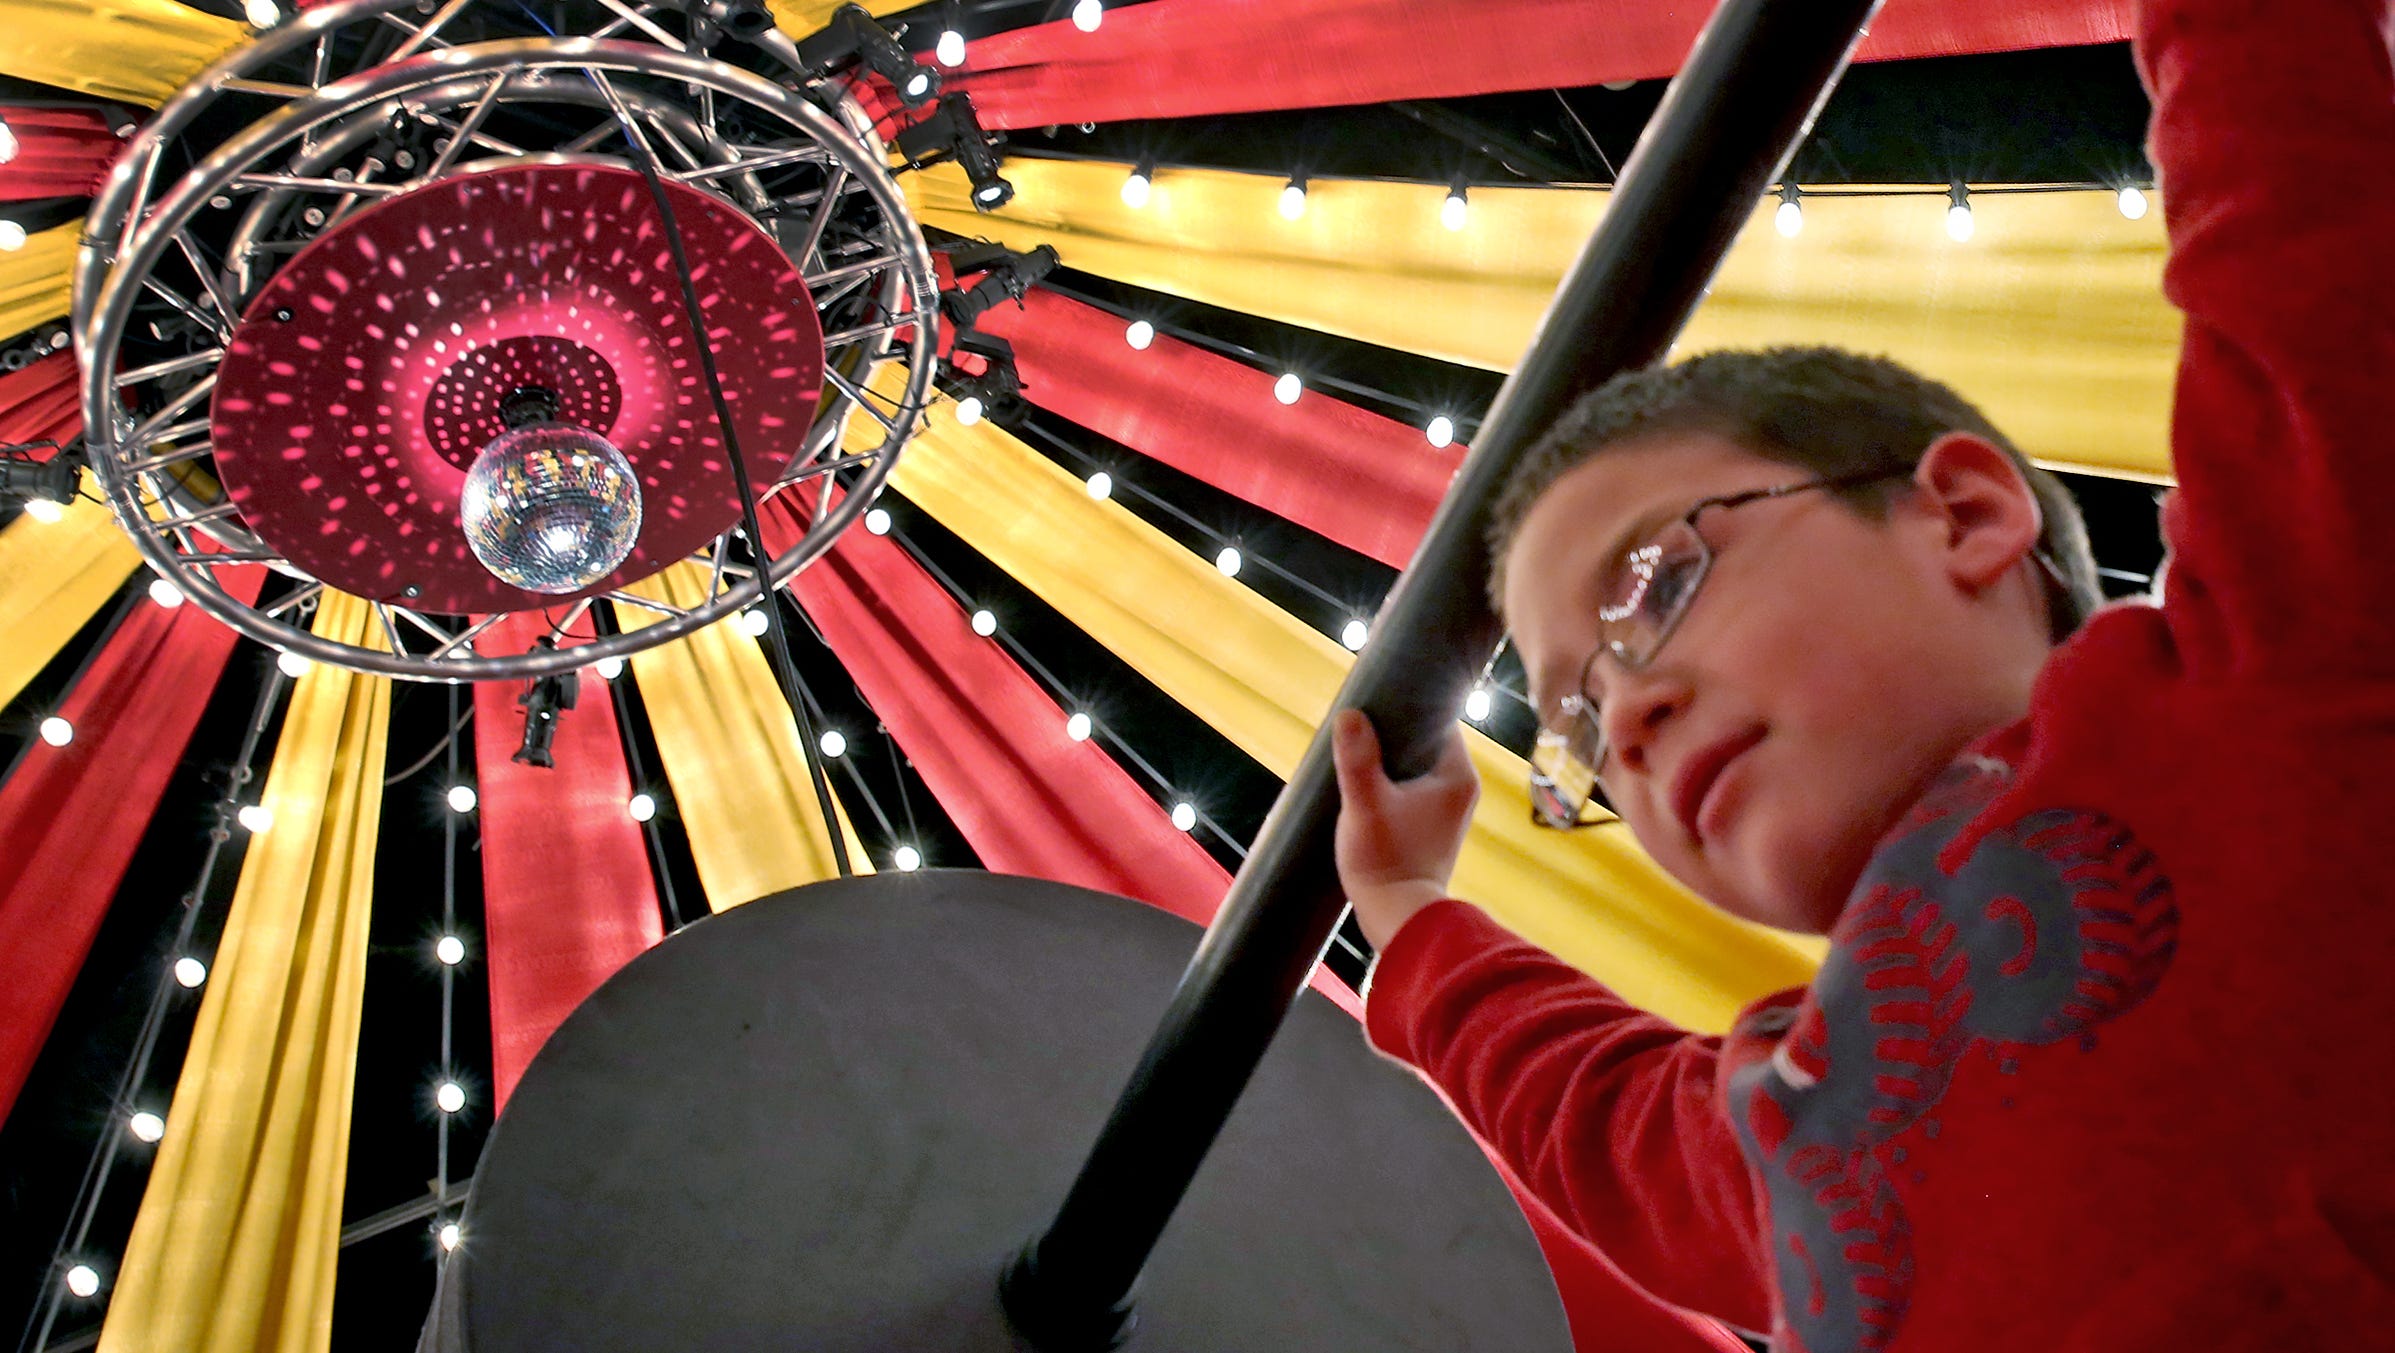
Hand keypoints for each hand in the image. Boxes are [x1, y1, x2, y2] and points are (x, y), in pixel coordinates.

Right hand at [1329, 709, 1479, 950]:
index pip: (1439, 720)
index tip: (1377, 701)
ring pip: (1417, 765)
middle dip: (1394, 733)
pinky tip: (1365, 783)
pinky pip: (1412, 787)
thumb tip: (1349, 714)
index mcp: (1458, 775)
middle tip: (1359, 726)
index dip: (1408, 707)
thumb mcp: (1365, 806)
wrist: (1397, 917)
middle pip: (1427, 740)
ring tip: (1357, 752)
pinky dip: (1392, 781)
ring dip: (1390, 759)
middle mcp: (1461, 787)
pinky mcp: (1432, 824)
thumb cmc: (1386, 862)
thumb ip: (1357, 760)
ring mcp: (1448, 808)